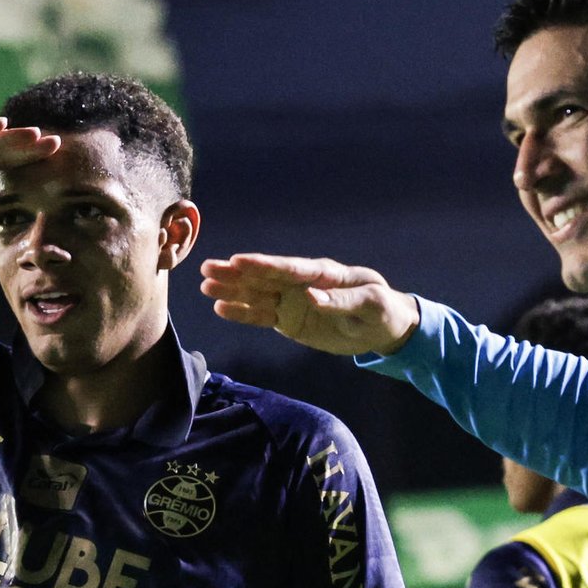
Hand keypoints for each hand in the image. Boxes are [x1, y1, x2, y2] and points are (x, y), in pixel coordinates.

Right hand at [197, 254, 418, 357]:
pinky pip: (261, 315)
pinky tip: (221, 308)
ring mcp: (293, 301)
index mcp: (324, 274)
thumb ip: (341, 301)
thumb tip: (312, 296)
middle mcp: (303, 284)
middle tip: (206, 268)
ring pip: (257, 294)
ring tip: (205, 285)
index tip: (239, 261)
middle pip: (265, 277)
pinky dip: (242, 312)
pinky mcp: (289, 319)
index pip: (290, 268)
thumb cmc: (380, 309)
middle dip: (237, 273)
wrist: (382, 327)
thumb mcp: (370, 305)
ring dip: (232, 290)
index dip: (264, 265)